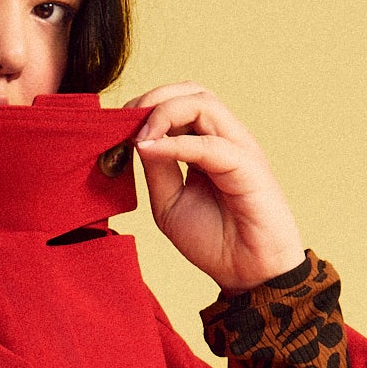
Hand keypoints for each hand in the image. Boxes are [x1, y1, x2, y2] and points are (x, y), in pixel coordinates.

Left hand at [114, 83, 304, 292]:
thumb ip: (156, 170)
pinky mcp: (248, 168)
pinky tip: (150, 151)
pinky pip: (209, 144)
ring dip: (164, 112)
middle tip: (125, 120)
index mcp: (209, 144)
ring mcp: (240, 149)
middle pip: (193, 91)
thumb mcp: (169, 203)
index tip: (117, 127)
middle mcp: (227, 139)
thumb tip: (136, 139)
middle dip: (154, 97)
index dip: (147, 107)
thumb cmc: (215, 242)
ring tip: (139, 137)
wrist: (248, 276)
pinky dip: (176, 144)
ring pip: (204, 103)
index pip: (181, 103)